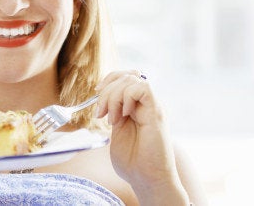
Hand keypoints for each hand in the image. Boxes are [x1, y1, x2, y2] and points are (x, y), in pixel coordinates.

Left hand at [95, 70, 185, 199]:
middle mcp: (146, 104)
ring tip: (112, 120)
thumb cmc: (133, 163)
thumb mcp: (116, 133)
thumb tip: (102, 100)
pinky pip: (143, 88)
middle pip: (126, 75)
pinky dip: (127, 97)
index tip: (96, 94)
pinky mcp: (157, 112)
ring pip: (132, 79)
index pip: (125, 77)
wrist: (147, 179)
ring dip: (114, 97)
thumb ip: (113, 114)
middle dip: (107, 90)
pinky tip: (123, 115)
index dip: (109, 80)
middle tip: (100, 114)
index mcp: (137, 107)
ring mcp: (153, 107)